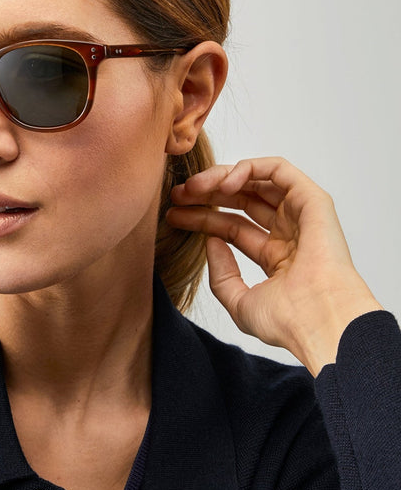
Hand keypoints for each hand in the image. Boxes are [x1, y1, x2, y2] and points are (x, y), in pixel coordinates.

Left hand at [165, 157, 382, 375]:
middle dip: (206, 194)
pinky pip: (278, 170)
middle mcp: (288, 233)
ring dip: (221, 178)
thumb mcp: (239, 301)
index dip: (200, 217)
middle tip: (177, 195)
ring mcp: (300, 215)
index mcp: (276, 257)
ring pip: (255, 182)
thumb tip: (210, 241)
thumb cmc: (286, 320)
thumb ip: (222, 275)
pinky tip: (224, 184)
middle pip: (240, 201)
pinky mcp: (311, 200)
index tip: (172, 215)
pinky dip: (248, 168)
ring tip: (193, 187)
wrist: (317, 320)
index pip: (231, 227)